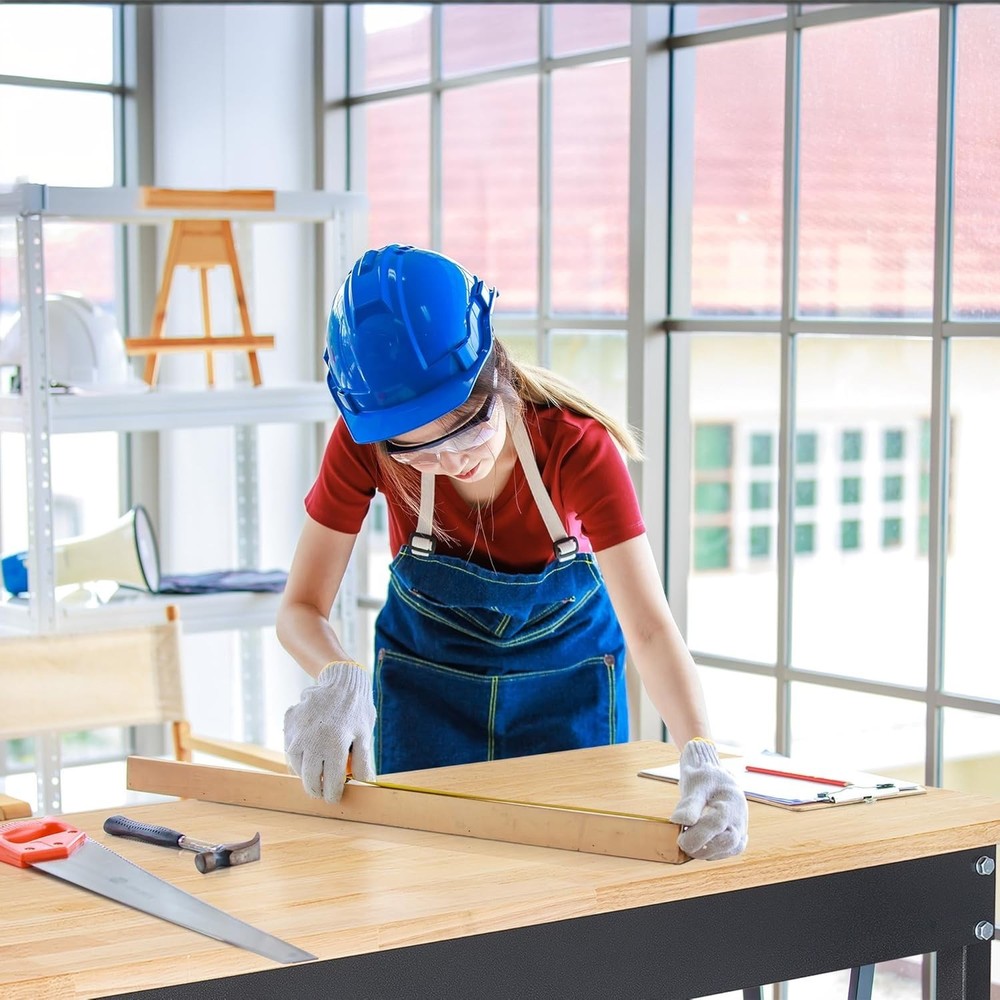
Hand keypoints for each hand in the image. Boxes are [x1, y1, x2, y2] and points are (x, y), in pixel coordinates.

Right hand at [284, 661, 376, 802]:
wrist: (341, 681)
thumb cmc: (357, 710)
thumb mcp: (365, 735)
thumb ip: (363, 762)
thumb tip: (363, 785)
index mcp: (335, 745)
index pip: (331, 782)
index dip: (332, 795)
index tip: (334, 799)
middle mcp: (313, 741)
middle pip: (310, 779)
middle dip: (317, 790)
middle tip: (322, 792)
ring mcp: (297, 732)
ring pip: (297, 766)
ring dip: (305, 774)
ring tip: (316, 774)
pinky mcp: (289, 724)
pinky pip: (289, 749)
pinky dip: (298, 757)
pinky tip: (309, 755)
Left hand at [670, 739, 747, 860]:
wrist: (714, 775)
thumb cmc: (703, 778)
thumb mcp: (694, 784)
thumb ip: (689, 804)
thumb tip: (677, 820)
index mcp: (730, 800)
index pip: (716, 824)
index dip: (697, 835)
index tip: (680, 840)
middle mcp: (740, 815)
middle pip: (729, 841)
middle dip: (705, 848)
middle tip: (684, 844)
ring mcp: (741, 826)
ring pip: (731, 849)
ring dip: (709, 852)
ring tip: (689, 844)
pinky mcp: (738, 833)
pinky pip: (730, 850)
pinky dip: (715, 852)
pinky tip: (700, 845)